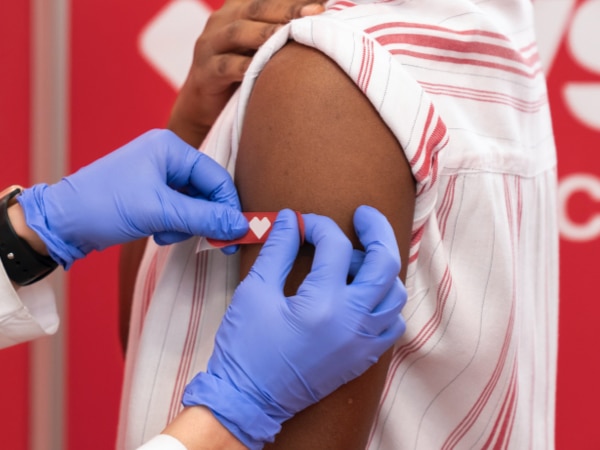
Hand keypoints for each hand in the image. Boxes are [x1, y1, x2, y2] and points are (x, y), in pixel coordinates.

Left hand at [17, 129, 247, 267]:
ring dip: (186, 224)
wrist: (61, 222)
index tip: (236, 233)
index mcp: (170, 148)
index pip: (216, 176)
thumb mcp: (159, 212)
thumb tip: (239, 226)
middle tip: (211, 242)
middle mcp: (166, 156)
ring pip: (194, 203)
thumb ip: (204, 218)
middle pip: (207, 190)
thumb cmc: (103, 206)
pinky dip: (174, 225)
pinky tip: (157, 232)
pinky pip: (178, 209)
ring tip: (165, 234)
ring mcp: (158, 174)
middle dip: (204, 217)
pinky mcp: (150, 192)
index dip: (228, 206)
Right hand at [168, 0, 325, 147]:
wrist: (207, 106)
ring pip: (237, 32)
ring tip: (288, 33)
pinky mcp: (204, 73)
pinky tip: (263, 69)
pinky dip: (243, 67)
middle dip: (286, 9)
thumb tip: (326, 18)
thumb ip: (284, 33)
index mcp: (238, 10)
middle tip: (316, 12)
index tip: (324, 1)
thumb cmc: (244, 72)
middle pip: (255, 8)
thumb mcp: (263, 48)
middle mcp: (221, 22)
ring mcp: (209, 46)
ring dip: (264, 33)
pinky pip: (224, 67)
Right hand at [182, 206, 406, 448]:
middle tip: (363, 215)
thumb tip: (292, 219)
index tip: (302, 223)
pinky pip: (391, 323)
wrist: (248, 400)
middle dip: (377, 230)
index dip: (318, 225)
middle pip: (385, 263)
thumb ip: (278, 250)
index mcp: (322, 303)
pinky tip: (362, 295)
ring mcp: (363, 342)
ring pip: (395, 293)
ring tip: (356, 260)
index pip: (335, 246)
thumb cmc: (246, 347)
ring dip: (381, 268)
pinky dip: (383, 302)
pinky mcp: (364, 358)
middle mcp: (353, 322)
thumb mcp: (254, 291)